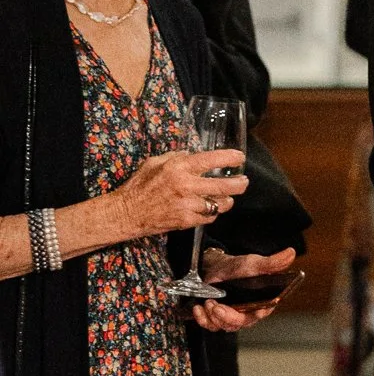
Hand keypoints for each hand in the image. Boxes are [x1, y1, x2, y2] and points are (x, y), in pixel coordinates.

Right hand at [113, 150, 247, 240]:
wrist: (126, 213)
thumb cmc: (139, 185)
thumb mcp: (155, 162)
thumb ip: (177, 157)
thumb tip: (193, 154)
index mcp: (179, 168)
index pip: (212, 159)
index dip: (230, 158)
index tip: (239, 158)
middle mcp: (186, 186)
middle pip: (224, 185)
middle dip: (239, 183)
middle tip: (244, 181)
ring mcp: (188, 205)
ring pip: (220, 204)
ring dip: (227, 200)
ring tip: (229, 197)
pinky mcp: (186, 221)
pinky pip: (209, 218)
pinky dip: (212, 213)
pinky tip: (211, 208)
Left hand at [192, 247, 297, 331]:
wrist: (218, 268)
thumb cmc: (239, 267)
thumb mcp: (254, 263)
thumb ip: (272, 263)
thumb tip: (290, 253)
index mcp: (262, 302)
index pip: (263, 311)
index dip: (259, 312)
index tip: (256, 309)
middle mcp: (247, 313)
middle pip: (240, 323)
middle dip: (228, 317)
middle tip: (218, 307)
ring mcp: (231, 318)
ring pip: (223, 326)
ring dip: (213, 316)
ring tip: (209, 302)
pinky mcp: (216, 319)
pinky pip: (210, 325)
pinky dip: (202, 318)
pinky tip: (200, 308)